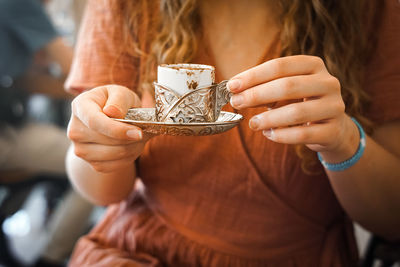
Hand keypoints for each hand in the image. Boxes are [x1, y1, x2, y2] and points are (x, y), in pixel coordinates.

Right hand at [67, 85, 148, 172]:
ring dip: (133, 148)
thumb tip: (113, 112)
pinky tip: (132, 146)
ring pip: (113, 155)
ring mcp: (80, 149)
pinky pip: (114, 166)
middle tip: (146, 131)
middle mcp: (75, 130)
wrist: (111, 120)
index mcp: (80, 106)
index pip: (94, 122)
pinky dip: (128, 158)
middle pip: (106, 140)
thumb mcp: (121, 93)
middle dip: (131, 138)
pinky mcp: (91, 163)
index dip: (117, 130)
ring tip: (139, 137)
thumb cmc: (117, 102)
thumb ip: (119, 100)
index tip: (139, 133)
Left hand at [228, 55, 357, 153]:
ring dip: (268, 118)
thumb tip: (236, 92)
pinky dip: (281, 135)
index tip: (232, 86)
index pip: (280, 65)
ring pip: (296, 112)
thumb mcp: (284, 91)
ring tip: (252, 123)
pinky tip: (268, 134)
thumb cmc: (301, 104)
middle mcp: (328, 82)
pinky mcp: (333, 130)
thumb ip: (263, 89)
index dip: (253, 75)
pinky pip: (303, 134)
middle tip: (236, 102)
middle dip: (257, 95)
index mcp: (313, 65)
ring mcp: (334, 106)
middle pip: (288, 86)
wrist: (333, 128)